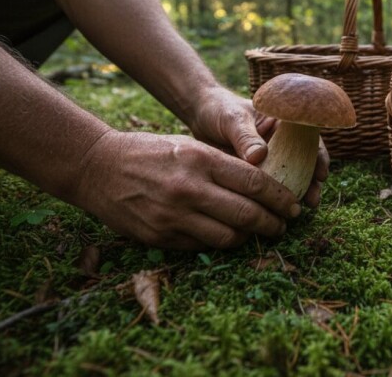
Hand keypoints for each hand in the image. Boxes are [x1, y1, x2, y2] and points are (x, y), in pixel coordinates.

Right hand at [71, 130, 299, 249]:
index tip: (293, 206)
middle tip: (284, 225)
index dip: (281, 198)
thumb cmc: (149, 151)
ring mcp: (173, 215)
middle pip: (247, 214)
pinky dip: (219, 243)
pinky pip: (202, 246)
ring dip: (248, 237)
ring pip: (228, 237)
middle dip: (273, 223)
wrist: (97, 167)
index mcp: (200, 160)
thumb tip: (264, 181)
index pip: (255, 183)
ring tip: (257, 232)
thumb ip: (223, 164)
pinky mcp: (160, 236)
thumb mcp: (188, 145)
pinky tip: (226, 235)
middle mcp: (189, 188)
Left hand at [186, 86, 328, 206]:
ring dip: (298, 193)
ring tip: (299, 210)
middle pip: (305, 162)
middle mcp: (282, 142)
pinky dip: (275, 199)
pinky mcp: (256, 173)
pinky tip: (276, 211)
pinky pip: (270, 187)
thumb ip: (246, 136)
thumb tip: (260, 156)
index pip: (310, 138)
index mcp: (284, 123)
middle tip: (312, 199)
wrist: (198, 117)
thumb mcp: (232, 119)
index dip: (319, 156)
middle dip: (312, 182)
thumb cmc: (219, 110)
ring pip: (291, 177)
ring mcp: (271, 158)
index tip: (320, 173)